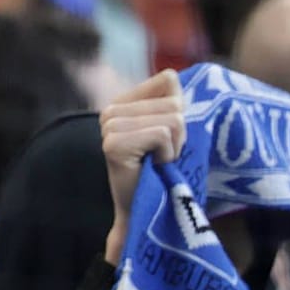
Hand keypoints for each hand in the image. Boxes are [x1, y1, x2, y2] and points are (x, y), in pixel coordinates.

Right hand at [100, 69, 185, 265]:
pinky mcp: (113, 143)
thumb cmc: (161, 174)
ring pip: (172, 120)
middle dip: (180, 135)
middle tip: (164, 157)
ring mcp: (109, 126)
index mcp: (122, 103)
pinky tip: (155, 168)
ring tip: (159, 164)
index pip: (169, 81)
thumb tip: (173, 75)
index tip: (168, 141)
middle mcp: (110, 110)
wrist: (147, 214)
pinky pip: (162, 134)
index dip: (180, 114)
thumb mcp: (171, 130)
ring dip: (175, 147)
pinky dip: (167, 156)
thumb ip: (170, 100)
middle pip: (175, 103)